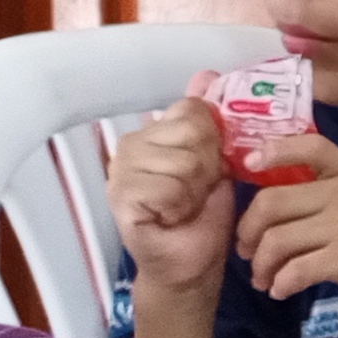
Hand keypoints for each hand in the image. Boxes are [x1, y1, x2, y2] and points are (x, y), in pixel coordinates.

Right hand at [106, 94, 235, 294]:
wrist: (192, 263)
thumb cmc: (202, 215)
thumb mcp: (217, 161)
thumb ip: (209, 121)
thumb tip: (207, 74)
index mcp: (151, 131)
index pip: (193, 110)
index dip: (213, 142)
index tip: (207, 170)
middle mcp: (129, 144)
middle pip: (193, 134)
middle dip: (207, 169)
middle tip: (195, 192)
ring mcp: (120, 171)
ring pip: (184, 162)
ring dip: (195, 191)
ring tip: (183, 206)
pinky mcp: (120, 197)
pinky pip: (169, 188)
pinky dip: (180, 207)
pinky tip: (170, 218)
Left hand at [237, 136, 337, 318]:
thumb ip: (331, 200)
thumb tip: (276, 218)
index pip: (310, 146)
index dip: (274, 149)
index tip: (250, 164)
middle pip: (272, 201)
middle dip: (249, 231)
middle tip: (247, 252)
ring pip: (278, 239)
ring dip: (262, 265)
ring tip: (264, 280)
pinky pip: (297, 269)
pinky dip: (281, 284)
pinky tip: (282, 292)